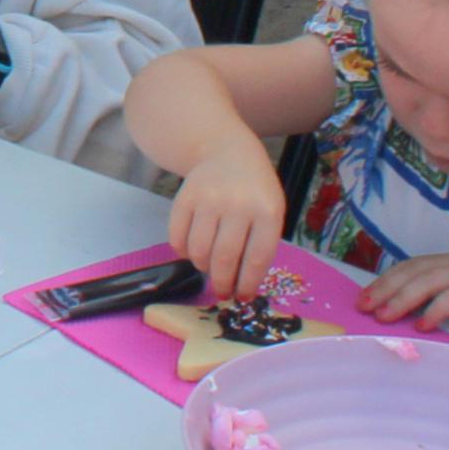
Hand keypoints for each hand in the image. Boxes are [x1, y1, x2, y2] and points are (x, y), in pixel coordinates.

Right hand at [166, 139, 293, 302]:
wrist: (228, 151)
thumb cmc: (255, 190)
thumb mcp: (271, 211)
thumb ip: (261, 244)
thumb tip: (242, 286)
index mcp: (267, 211)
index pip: (257, 258)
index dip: (247, 283)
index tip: (241, 298)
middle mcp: (238, 204)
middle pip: (225, 258)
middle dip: (222, 283)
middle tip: (221, 293)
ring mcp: (209, 199)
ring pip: (199, 251)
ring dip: (202, 267)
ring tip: (209, 265)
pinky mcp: (184, 197)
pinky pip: (177, 237)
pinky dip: (183, 251)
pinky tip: (193, 249)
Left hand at [359, 253, 448, 338]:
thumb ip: (436, 297)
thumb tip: (400, 314)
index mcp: (448, 262)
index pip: (408, 267)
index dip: (384, 281)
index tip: (362, 299)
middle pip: (412, 271)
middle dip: (385, 289)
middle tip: (365, 307)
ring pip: (428, 282)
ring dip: (403, 300)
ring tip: (385, 317)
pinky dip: (436, 310)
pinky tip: (423, 325)